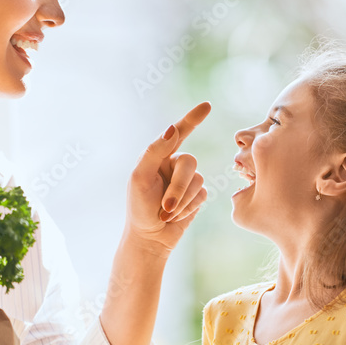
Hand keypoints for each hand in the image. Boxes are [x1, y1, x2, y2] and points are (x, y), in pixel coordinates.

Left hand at [126, 102, 211, 253]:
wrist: (149, 238)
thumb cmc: (139, 208)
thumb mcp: (140, 177)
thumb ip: (154, 151)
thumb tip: (172, 129)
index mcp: (158, 156)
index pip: (178, 133)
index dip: (192, 118)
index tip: (207, 106)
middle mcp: (174, 165)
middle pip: (189, 163)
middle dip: (178, 187)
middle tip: (164, 206)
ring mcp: (186, 181)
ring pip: (197, 181)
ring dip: (181, 201)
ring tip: (166, 213)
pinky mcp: (196, 196)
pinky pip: (201, 195)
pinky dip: (187, 208)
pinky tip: (175, 217)